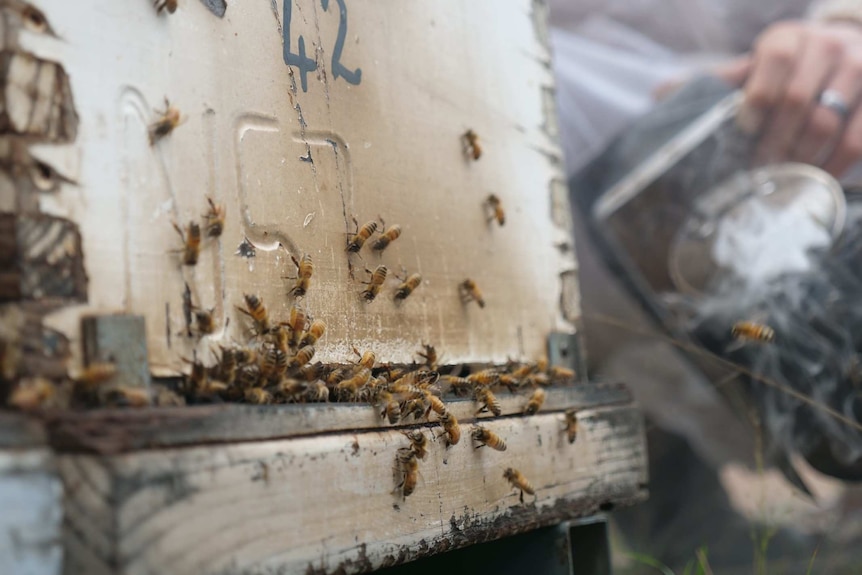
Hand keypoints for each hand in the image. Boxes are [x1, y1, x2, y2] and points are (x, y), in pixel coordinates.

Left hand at [732, 20, 861, 177]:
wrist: (838, 55)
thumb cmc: (784, 72)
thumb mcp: (753, 68)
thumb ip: (722, 82)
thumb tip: (669, 96)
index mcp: (787, 39)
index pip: (776, 62)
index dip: (757, 101)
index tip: (744, 132)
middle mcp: (827, 46)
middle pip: (797, 100)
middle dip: (772, 142)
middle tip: (756, 170)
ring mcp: (859, 69)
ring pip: (826, 124)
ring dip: (797, 159)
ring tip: (779, 180)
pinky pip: (857, 141)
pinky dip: (832, 166)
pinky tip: (812, 182)